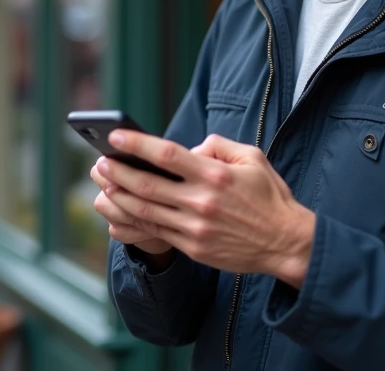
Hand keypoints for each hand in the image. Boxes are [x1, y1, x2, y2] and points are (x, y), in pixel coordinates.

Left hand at [97, 131, 315, 287]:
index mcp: (215, 175)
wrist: (285, 243)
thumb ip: (219, 146)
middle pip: (147, 184)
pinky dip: (133, 220)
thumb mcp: (252, 158)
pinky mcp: (193, 248)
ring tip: (103, 183)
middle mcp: (202, 202)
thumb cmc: (269, 196)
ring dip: (119, 196)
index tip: (116, 136)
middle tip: (99, 162)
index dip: (137, 144)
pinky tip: (119, 210)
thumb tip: (191, 148)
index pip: (166, 154)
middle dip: (118, 172)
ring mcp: (195, 228)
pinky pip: (155, 232)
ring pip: (145, 211)